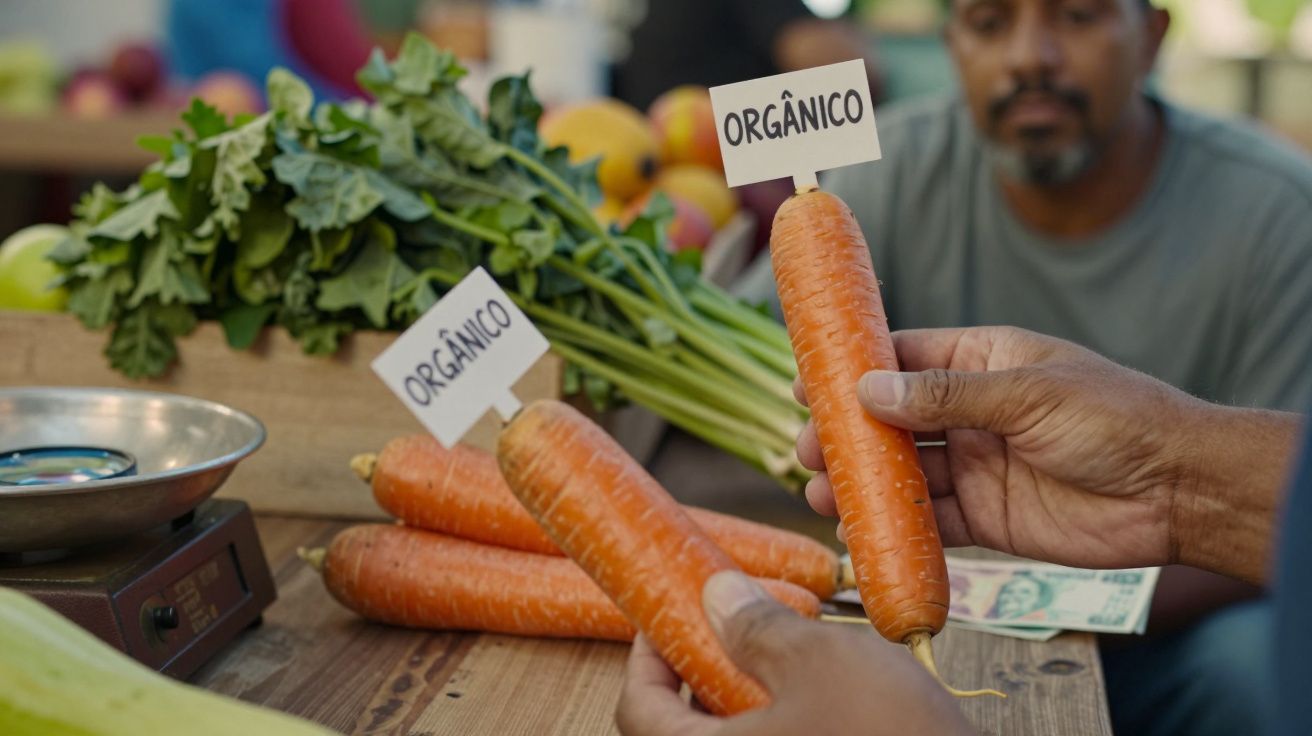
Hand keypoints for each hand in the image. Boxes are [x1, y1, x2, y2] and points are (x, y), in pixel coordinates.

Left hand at [615, 571, 972, 735]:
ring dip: (742, 700)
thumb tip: (717, 596)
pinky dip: (778, 727)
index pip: (638, 711)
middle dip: (699, 673)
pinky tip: (820, 699)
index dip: (645, 655)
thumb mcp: (820, 660)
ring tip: (783, 655)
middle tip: (727, 628)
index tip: (669, 614)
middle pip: (682, 731)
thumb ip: (756, 626)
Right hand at [798, 326, 1206, 570]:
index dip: (852, 370)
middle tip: (804, 448)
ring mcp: (976, 466)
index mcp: (982, 362)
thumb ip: (946, 396)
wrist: (1177, 490)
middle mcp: (971, 412)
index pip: (903, 359)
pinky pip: (929, 521)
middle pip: (891, 420)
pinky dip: (894, 525)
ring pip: (903, 474)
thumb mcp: (1027, 393)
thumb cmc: (1114, 419)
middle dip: (846, 434)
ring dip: (862, 482)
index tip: (806, 382)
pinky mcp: (985, 517)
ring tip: (821, 492)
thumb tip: (869, 388)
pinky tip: (860, 528)